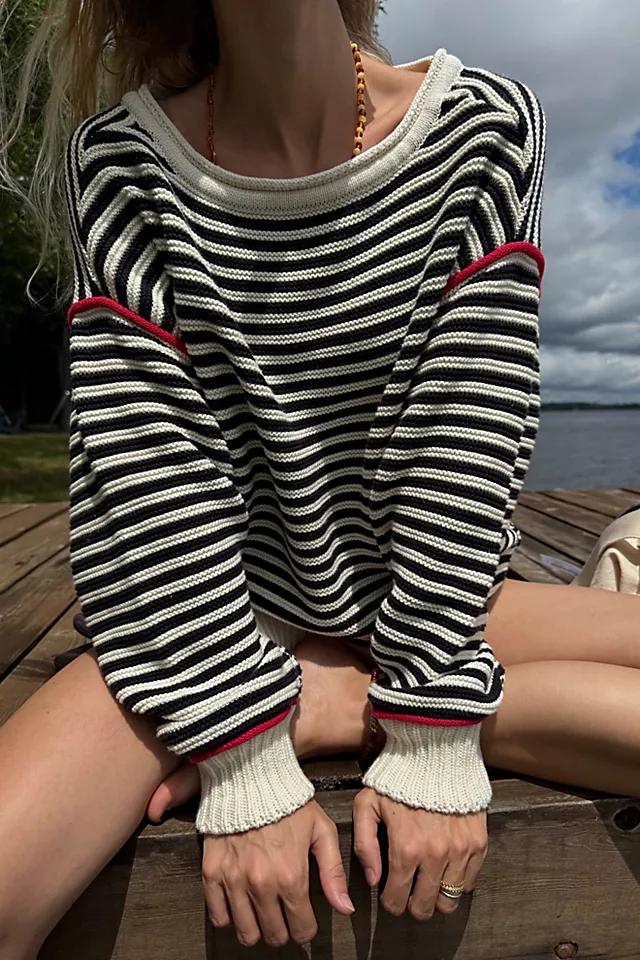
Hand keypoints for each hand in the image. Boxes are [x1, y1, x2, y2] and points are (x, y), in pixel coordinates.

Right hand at [201, 799, 354, 947]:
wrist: (249, 778)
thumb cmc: (288, 802)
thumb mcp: (321, 831)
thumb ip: (333, 873)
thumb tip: (345, 908)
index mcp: (291, 876)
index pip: (302, 929)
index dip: (306, 928)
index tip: (304, 919)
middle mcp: (262, 884)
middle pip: (274, 936)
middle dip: (283, 930)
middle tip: (283, 916)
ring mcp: (234, 880)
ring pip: (246, 933)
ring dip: (257, 928)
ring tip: (262, 913)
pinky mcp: (212, 872)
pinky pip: (218, 915)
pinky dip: (229, 917)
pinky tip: (239, 905)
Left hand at [352, 787, 487, 919]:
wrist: (435, 753)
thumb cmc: (398, 778)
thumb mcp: (367, 804)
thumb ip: (364, 845)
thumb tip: (373, 879)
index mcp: (405, 849)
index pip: (397, 900)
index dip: (391, 902)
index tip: (390, 894)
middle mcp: (435, 856)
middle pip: (425, 908)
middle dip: (413, 905)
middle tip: (409, 892)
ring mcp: (460, 851)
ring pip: (449, 900)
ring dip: (436, 896)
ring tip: (428, 882)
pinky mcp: (478, 843)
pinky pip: (470, 882)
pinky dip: (458, 882)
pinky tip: (446, 868)